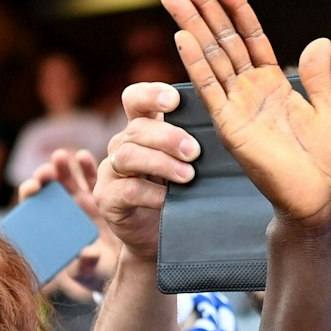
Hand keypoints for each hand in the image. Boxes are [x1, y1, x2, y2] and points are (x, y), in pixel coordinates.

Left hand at [18, 148, 120, 292]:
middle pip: (48, 188)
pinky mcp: (99, 195)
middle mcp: (62, 209)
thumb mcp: (87, 272)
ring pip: (67, 178)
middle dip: (45, 176)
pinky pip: (91, 178)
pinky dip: (86, 166)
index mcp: (50, 226)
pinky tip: (82, 156)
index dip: (30, 194)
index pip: (32, 206)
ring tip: (61, 157)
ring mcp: (81, 200)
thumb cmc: (92, 269)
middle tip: (47, 172)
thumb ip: (84, 265)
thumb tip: (87, 255)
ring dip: (62, 166)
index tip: (33, 189)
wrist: (114, 263)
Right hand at [97, 79, 196, 262]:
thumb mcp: (187, 162)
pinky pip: (127, 189)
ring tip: (188, 175)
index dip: (151, 94)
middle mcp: (122, 144)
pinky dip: (151, 192)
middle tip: (195, 151)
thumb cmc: (180, 191)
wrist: (159, 236)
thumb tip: (224, 124)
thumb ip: (193, 142)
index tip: (174, 100)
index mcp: (142, 127)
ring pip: (128, 155)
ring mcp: (111, 170)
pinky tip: (169, 198)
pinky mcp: (106, 197)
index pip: (135, 99)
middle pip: (137, 128)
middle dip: (168, 137)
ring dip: (161, 163)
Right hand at [162, 0, 330, 228]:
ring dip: (191, 25)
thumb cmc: (328, 162)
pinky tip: (183, 37)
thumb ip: (316, 76)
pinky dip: (196, 63)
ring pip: (211, 56)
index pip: (251, 35)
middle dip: (203, 7)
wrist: (320, 199)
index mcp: (274, 83)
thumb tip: (319, 40)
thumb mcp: (330, 111)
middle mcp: (250, 90)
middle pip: (222, 39)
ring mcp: (237, 105)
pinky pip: (211, 88)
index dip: (236, 7)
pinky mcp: (230, 126)